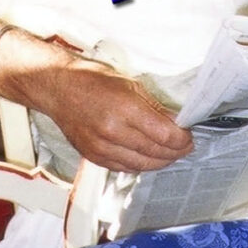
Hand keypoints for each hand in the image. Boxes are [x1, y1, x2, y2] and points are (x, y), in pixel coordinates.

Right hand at [0, 32, 193, 172]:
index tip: (190, 136)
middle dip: (176, 152)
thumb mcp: (129, 84)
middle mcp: (113, 132)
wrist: (58, 88)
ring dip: (161, 161)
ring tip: (170, 153)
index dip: (183, 139)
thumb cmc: (92, 79)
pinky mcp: (93, 157)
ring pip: (143, 165)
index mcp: (125, 109)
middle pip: (157, 153)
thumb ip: (153, 106)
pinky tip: (148, 157)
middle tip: (185, 146)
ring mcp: (102, 148)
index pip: (166, 136)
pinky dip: (141, 165)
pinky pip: (125, 168)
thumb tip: (176, 123)